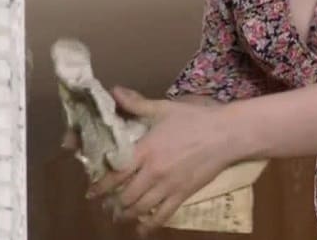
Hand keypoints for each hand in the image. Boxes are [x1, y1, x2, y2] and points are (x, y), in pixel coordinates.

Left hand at [86, 86, 238, 234]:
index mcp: (146, 150)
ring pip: (140, 208)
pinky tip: (142, 229)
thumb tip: (114, 91)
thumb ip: (137, 104)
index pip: (116, 173)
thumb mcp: (164, 108)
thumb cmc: (194, 119)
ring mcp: (168, 186)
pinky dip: (149, 226)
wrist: (225, 134)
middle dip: (112, 203)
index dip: (100, 186)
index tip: (91, 191)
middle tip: (105, 204)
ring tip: (120, 216)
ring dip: (126, 215)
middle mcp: (153, 172)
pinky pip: (162, 216)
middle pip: (125, 196)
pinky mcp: (182, 195)